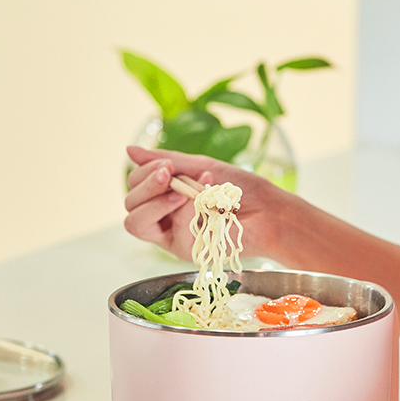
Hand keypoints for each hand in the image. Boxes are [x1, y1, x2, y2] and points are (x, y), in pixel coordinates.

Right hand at [124, 146, 284, 261]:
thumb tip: (130, 150)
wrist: (270, 211)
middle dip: (146, 187)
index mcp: (164, 199)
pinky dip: (187, 211)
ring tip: (181, 190)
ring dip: (156, 202)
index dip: (143, 175)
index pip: (134, 188)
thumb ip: (165, 161)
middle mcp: (164, 220)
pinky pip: (171, 231)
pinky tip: (208, 200)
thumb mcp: (200, 167)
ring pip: (137, 223)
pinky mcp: (187, 250)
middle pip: (130, 206)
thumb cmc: (239, 189)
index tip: (167, 165)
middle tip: (168, 174)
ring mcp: (173, 237)